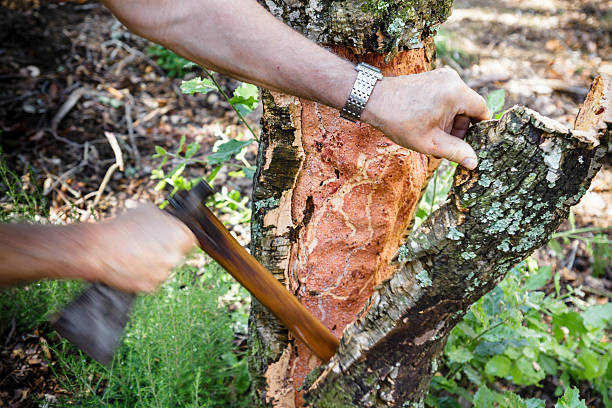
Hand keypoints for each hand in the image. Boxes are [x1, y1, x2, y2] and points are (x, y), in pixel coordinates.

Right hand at [79, 204, 196, 291]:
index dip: (176, 238)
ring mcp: (163, 274)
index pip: (188, 240)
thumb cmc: (122, 226)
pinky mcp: (150, 287)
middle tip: (147, 245)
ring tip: (135, 252)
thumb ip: (165, 219)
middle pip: (176, 254)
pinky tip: (131, 264)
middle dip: (164, 250)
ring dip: (153, 263)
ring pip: (163, 268)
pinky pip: (150, 280)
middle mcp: (176, 257)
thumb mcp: (148, 211)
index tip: (166, 238)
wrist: (99, 249)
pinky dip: (143, 274)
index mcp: (181, 238)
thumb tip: (170, 221)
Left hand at [363, 67, 489, 169]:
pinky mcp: (433, 78)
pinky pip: (447, 97)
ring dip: (449, 122)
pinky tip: (427, 124)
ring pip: (457, 104)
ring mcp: (442, 76)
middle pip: (469, 108)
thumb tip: (474, 162)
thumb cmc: (399, 121)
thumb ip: (455, 151)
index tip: (469, 145)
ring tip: (431, 136)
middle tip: (443, 145)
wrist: (373, 100)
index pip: (482, 111)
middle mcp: (453, 79)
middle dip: (460, 128)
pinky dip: (441, 112)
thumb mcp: (430, 143)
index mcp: (456, 92)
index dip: (478, 130)